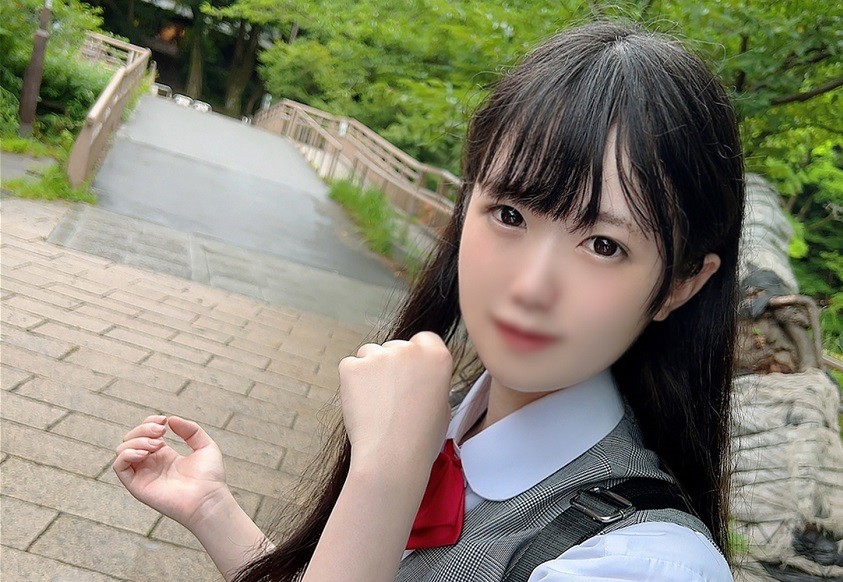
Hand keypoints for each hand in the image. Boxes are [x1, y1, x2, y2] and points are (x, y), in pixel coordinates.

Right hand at [113, 415, 230, 530]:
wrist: (208, 499)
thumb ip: (191, 430)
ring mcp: (143, 475)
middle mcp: (150, 465)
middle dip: (143, 429)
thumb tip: (170, 419)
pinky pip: (119, 467)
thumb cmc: (210, 477)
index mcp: (164, 456)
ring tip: (157, 444)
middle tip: (161, 432)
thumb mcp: (205, 446)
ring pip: (122, 450)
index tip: (164, 420)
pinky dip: (127, 454)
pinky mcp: (137, 486)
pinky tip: (145, 453)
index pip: (144, 434)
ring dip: (137, 440)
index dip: (149, 422)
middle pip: (131, 439)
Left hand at [338, 331, 453, 471]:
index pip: (424, 339)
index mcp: (436, 356)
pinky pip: (350, 366)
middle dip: (391, 365)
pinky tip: (362, 405)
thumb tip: (416, 378)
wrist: (392, 457)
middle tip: (391, 396)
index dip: (415, 357)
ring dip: (370, 371)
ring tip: (376, 403)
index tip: (410, 373)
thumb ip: (430, 381)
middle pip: (394, 347)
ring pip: (370, 353)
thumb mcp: (442, 405)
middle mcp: (409, 350)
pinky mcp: (353, 367)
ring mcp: (379, 356)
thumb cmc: (419, 439)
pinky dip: (352, 382)